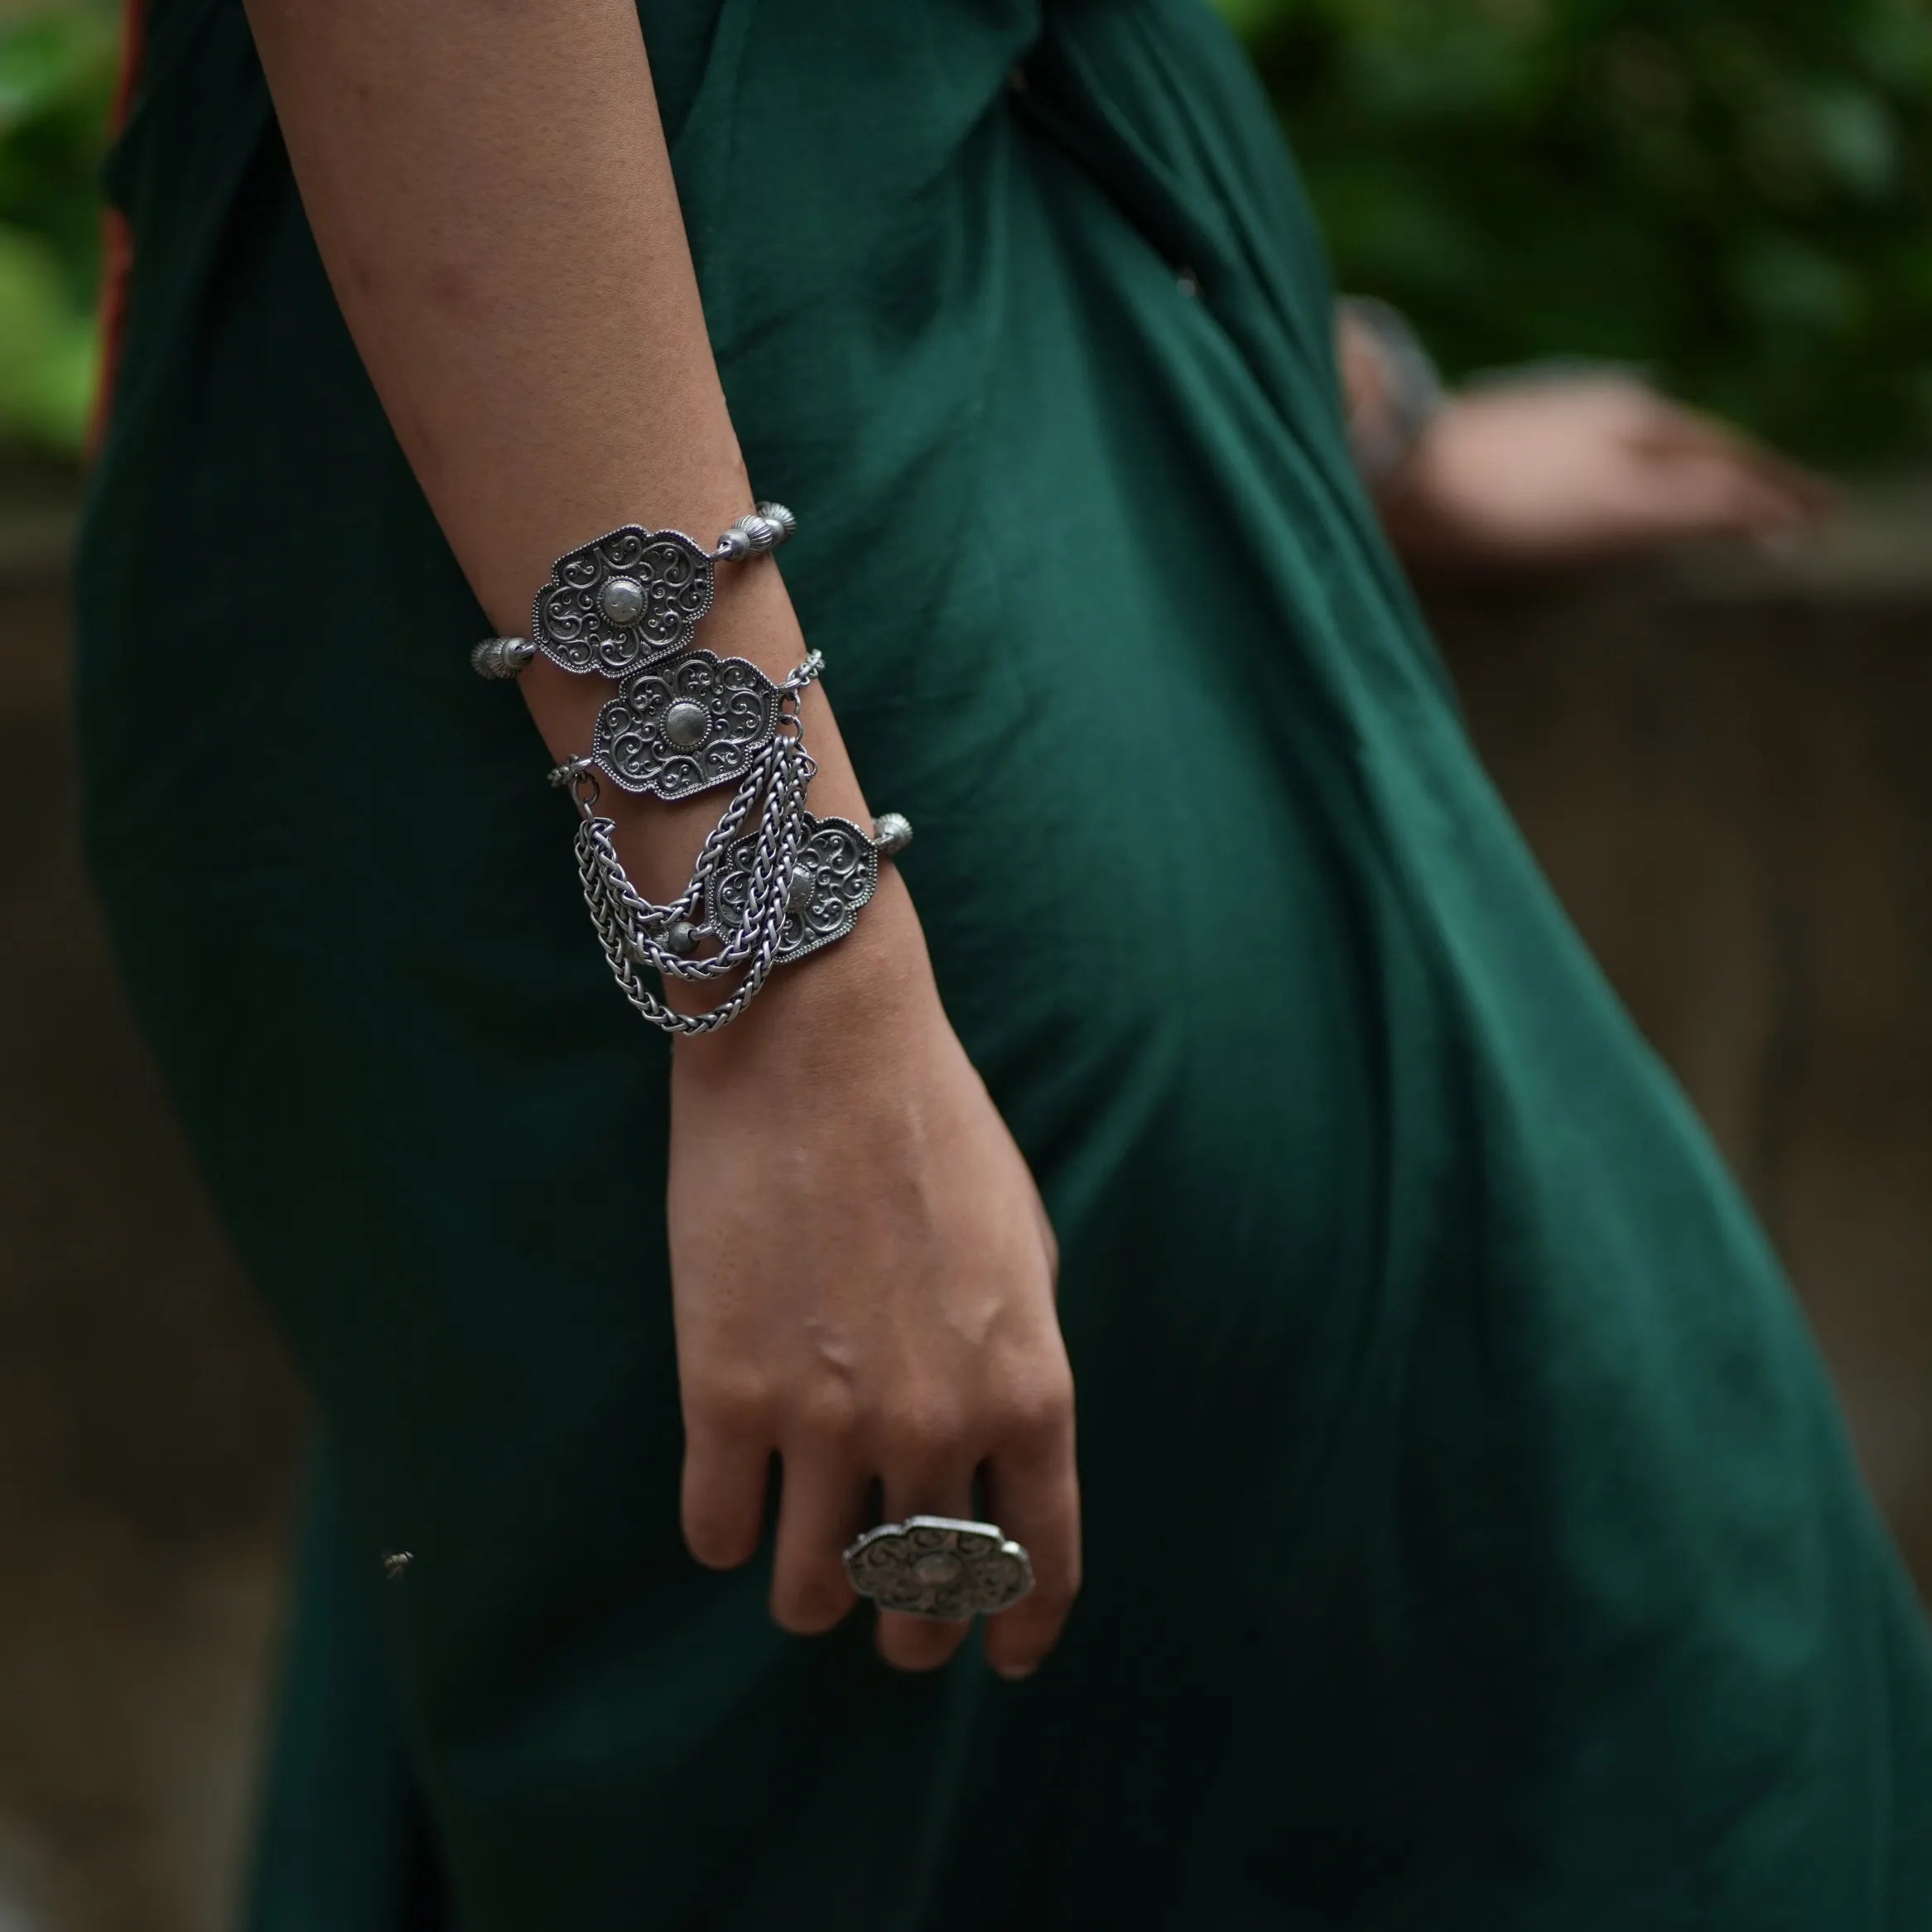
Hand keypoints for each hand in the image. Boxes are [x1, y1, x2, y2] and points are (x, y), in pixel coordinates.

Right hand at [665, 878, 1078, 1677]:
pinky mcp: (723, 1394)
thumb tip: (995, 1454)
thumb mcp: (1025, 1248)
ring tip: (802, 1561)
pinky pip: (717, 1534)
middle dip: (909, 1626)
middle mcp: (936, 1427)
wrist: (821, 1042)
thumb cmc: (934, 1127)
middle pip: (922, 1598)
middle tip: (889, 1617)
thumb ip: (1018, 1364)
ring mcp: (826, 1419)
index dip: (1018, 1629)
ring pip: (811, 1593)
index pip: (1039, 1567)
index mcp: (1029, 1391)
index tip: (1001, 1655)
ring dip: (810, 1592)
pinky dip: (726, 1529)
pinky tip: (732, 1494)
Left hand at [1377, 375, 1833, 571]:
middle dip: (1736, 476)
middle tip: (1775, 507)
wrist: (1391, 470)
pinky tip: (1598, 491)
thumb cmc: (1507, 498)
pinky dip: (1620, 478)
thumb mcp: (1620, 506)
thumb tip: (1767, 509)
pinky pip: (1586, 460)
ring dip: (1678, 472)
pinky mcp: (1500, 443)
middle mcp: (1600, 407)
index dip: (1777, 492)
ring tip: (1702, 498)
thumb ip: (1698, 503)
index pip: (1731, 458)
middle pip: (1688, 445)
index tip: (1817, 518)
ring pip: (1636, 447)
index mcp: (1640, 421)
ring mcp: (1548, 420)